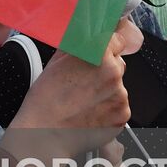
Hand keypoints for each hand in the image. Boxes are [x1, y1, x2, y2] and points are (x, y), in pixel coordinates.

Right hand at [6, 27, 130, 158]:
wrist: (44, 133)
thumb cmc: (45, 98)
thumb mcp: (56, 60)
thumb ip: (78, 43)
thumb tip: (87, 32)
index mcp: (97, 53)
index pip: (117, 38)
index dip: (107, 46)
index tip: (101, 52)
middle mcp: (113, 71)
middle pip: (118, 63)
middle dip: (105, 69)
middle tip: (84, 81)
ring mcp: (120, 95)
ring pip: (118, 86)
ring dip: (106, 90)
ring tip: (83, 100)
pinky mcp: (123, 115)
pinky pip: (119, 105)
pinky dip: (108, 108)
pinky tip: (90, 112)